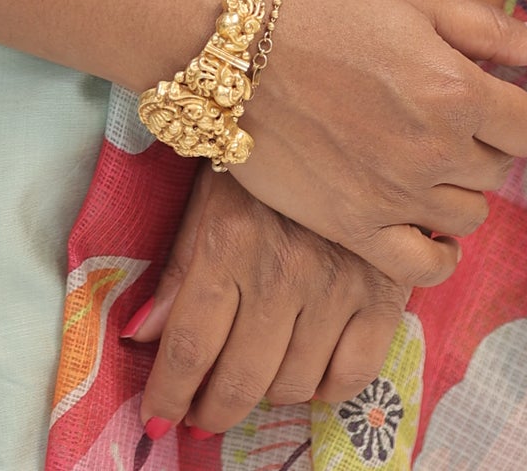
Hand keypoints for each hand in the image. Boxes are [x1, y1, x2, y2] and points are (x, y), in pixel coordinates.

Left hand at [129, 168, 406, 440]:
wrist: (341, 106)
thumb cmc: (261, 152)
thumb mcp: (208, 196)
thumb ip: (177, 270)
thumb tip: (141, 335)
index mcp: (229, 241)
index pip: (190, 345)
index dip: (169, 394)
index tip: (158, 419)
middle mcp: (282, 269)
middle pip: (240, 377)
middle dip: (213, 409)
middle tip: (203, 414)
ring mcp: (338, 284)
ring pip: (295, 384)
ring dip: (268, 391)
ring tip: (256, 373)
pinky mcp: (385, 292)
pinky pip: (352, 376)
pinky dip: (327, 387)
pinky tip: (310, 368)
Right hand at [233, 0, 526, 285]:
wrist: (238, 53)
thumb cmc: (327, 12)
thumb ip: (490, 27)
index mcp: (456, 90)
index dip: (508, 109)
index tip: (478, 95)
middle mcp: (435, 150)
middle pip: (497, 169)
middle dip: (478, 142)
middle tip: (434, 115)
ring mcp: (397, 195)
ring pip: (467, 214)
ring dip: (454, 188)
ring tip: (416, 155)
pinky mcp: (357, 227)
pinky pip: (426, 265)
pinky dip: (436, 250)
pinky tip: (421, 221)